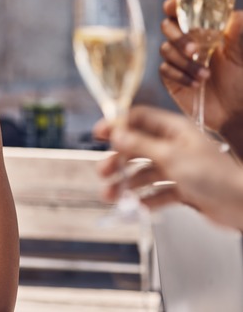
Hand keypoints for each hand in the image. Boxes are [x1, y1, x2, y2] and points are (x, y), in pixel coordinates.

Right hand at [98, 105, 242, 228]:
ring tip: (112, 196)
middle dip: (118, 160)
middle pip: (137, 147)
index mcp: (174, 130)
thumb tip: (117, 134)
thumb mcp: (170, 156)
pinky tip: (138, 206)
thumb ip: (141, 145)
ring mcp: (179, 167)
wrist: (241, 205)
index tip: (98, 134)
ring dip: (127, 183)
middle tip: (103, 172)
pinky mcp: (183, 188)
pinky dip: (146, 199)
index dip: (117, 125)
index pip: (139, 119)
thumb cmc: (213, 176)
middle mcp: (175, 146)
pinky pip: (158, 191)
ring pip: (145, 172)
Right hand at [159, 0, 242, 132]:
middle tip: (194, 50)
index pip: (182, 10)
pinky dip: (180, 76)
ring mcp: (178, 59)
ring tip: (206, 75)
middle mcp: (188, 40)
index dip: (174, 6)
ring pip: (165, 49)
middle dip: (178, 37)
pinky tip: (196, 84)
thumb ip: (238, 28)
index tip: (173, 7)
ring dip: (185, 62)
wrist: (236, 109)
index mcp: (204, 28)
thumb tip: (232, 14)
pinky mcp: (171, 77)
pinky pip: (165, 70)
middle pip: (167, 26)